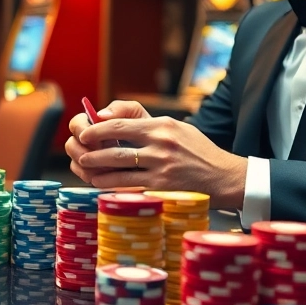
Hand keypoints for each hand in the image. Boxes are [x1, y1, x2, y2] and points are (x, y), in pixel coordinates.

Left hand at [71, 108, 247, 209]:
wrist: (225, 177)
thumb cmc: (197, 151)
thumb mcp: (177, 127)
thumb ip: (145, 121)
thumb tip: (106, 116)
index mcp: (163, 126)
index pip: (120, 125)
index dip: (97, 129)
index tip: (84, 132)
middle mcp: (161, 145)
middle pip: (114, 148)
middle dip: (91, 151)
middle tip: (80, 152)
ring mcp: (161, 168)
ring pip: (117, 169)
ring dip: (95, 169)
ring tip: (85, 168)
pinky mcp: (162, 188)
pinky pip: (127, 186)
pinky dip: (109, 184)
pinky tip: (100, 183)